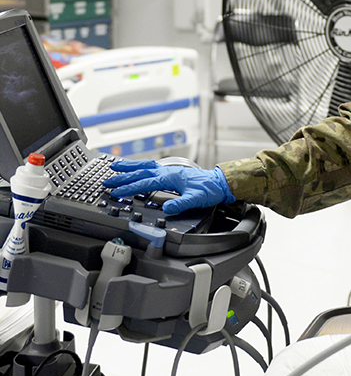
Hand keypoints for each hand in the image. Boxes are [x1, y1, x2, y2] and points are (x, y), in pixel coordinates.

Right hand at [103, 159, 235, 214]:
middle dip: (122, 177)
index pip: (145, 183)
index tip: (116, 192)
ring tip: (114, 166)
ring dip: (129, 167)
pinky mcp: (171, 172)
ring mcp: (168, 170)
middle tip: (107, 181)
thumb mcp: (196, 199)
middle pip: (140, 172)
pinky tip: (135, 167)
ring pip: (144, 166)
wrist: (219, 183)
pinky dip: (140, 166)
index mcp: (169, 177)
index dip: (129, 188)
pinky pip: (151, 166)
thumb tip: (167, 209)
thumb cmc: (209, 190)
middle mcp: (167, 171)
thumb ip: (182, 203)